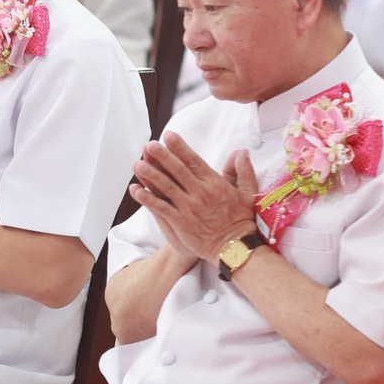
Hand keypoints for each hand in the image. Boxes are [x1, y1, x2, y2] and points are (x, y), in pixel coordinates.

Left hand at [129, 134, 258, 263]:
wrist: (235, 247)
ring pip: (166, 187)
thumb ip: (243, 171)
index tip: (168, 135)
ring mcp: (189, 208)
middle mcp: (200, 193)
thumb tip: (242, 152)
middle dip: (162, 156)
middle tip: (149, 145)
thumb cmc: (240, 220)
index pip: (194, 161)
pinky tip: (135, 190)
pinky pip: (161, 208)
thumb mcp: (247, 193)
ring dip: (150, 175)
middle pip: (177, 171)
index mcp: (215, 184)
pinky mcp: (180, 222)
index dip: (180, 147)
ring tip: (137, 163)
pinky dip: (147, 199)